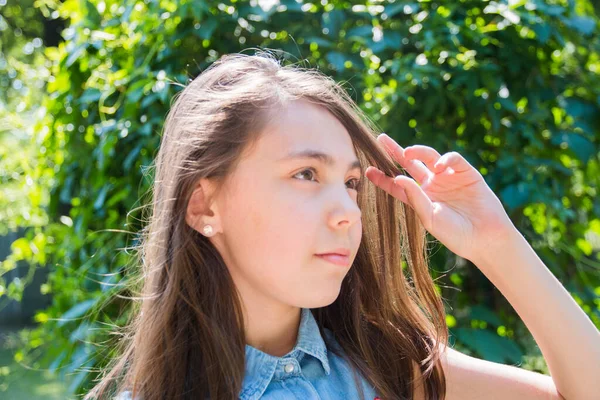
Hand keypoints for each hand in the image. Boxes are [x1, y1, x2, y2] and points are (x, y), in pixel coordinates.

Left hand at [365, 133, 516, 265]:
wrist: (486, 239)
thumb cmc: (456, 234)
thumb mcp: (430, 218)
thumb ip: (414, 199)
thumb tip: (398, 178)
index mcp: (420, 199)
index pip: (397, 185)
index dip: (383, 178)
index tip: (368, 171)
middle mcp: (432, 185)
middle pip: (410, 164)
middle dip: (395, 152)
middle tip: (381, 140)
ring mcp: (449, 178)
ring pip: (429, 156)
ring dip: (418, 151)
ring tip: (408, 153)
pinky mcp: (466, 173)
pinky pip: (453, 159)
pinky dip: (446, 159)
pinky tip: (440, 167)